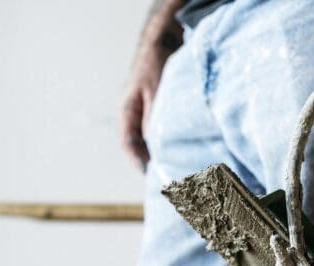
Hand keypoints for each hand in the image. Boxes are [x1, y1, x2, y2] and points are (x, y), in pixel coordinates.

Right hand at [120, 47, 167, 171]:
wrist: (164, 38)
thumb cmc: (157, 62)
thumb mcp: (155, 91)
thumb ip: (155, 118)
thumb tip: (158, 146)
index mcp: (127, 110)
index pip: (128, 144)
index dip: (138, 162)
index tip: (150, 177)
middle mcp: (134, 113)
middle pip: (140, 144)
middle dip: (152, 162)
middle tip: (168, 179)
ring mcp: (146, 111)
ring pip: (152, 138)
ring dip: (163, 153)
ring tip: (178, 169)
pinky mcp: (159, 108)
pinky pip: (163, 130)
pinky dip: (171, 141)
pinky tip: (185, 150)